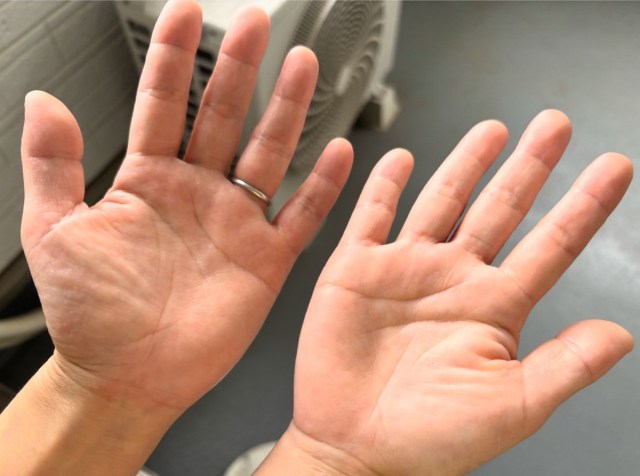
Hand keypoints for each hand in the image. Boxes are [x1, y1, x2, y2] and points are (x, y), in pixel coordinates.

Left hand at [20, 0, 351, 412]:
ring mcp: (235, 223)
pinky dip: (321, 187)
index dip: (172, 57)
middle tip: (254, 22)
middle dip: (238, 67)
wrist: (126, 375)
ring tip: (302, 65)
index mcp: (146, 182)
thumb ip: (51, 165)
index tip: (185, 12)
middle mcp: (197, 194)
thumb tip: (45, 101)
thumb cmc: (88, 314)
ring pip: (267, 153)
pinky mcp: (265, 259)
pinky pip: (300, 215)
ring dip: (286, 110)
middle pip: (222, 116)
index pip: (162, 104)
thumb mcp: (52, 232)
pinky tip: (337, 153)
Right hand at [262, 111, 632, 474]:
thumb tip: (620, 334)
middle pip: (500, 208)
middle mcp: (452, 281)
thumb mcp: (512, 405)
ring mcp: (404, 271)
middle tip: (554, 126)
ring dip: (467, 162)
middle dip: (530, 165)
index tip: (614, 168)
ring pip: (442, 200)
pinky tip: (402, 159)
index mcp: (493, 308)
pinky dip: (384, 186)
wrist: (353, 450)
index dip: (584, 205)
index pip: (551, 245)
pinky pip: (371, 216)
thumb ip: (567, 364)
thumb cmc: (429, 439)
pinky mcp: (355, 271)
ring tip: (493, 130)